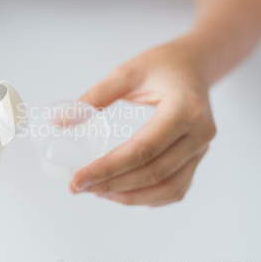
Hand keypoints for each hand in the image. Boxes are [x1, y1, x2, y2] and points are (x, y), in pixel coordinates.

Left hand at [70, 41, 216, 205]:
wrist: (196, 64)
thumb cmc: (162, 65)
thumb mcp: (126, 73)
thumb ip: (93, 98)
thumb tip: (58, 122)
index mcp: (184, 110)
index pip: (142, 150)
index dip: (108, 169)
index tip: (77, 179)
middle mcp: (199, 134)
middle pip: (153, 173)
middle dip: (111, 185)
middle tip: (78, 187)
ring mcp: (201, 149)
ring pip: (168, 188)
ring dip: (130, 197)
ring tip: (97, 191)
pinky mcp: (197, 157)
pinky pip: (176, 188)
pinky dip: (148, 197)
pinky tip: (121, 192)